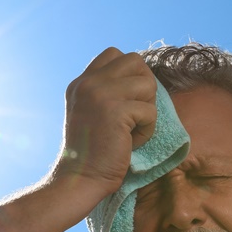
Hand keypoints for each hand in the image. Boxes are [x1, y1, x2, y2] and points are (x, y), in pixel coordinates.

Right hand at [48, 47, 157, 201]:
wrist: (80, 177)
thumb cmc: (93, 151)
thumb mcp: (91, 111)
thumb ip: (107, 91)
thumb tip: (142, 77)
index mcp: (81, 82)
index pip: (114, 54)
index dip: (130, 73)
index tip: (127, 100)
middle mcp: (88, 83)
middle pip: (136, 61)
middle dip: (144, 86)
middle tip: (135, 113)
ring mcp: (100, 94)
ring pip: (148, 84)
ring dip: (147, 110)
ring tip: (131, 130)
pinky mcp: (116, 110)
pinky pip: (150, 111)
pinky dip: (146, 131)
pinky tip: (129, 143)